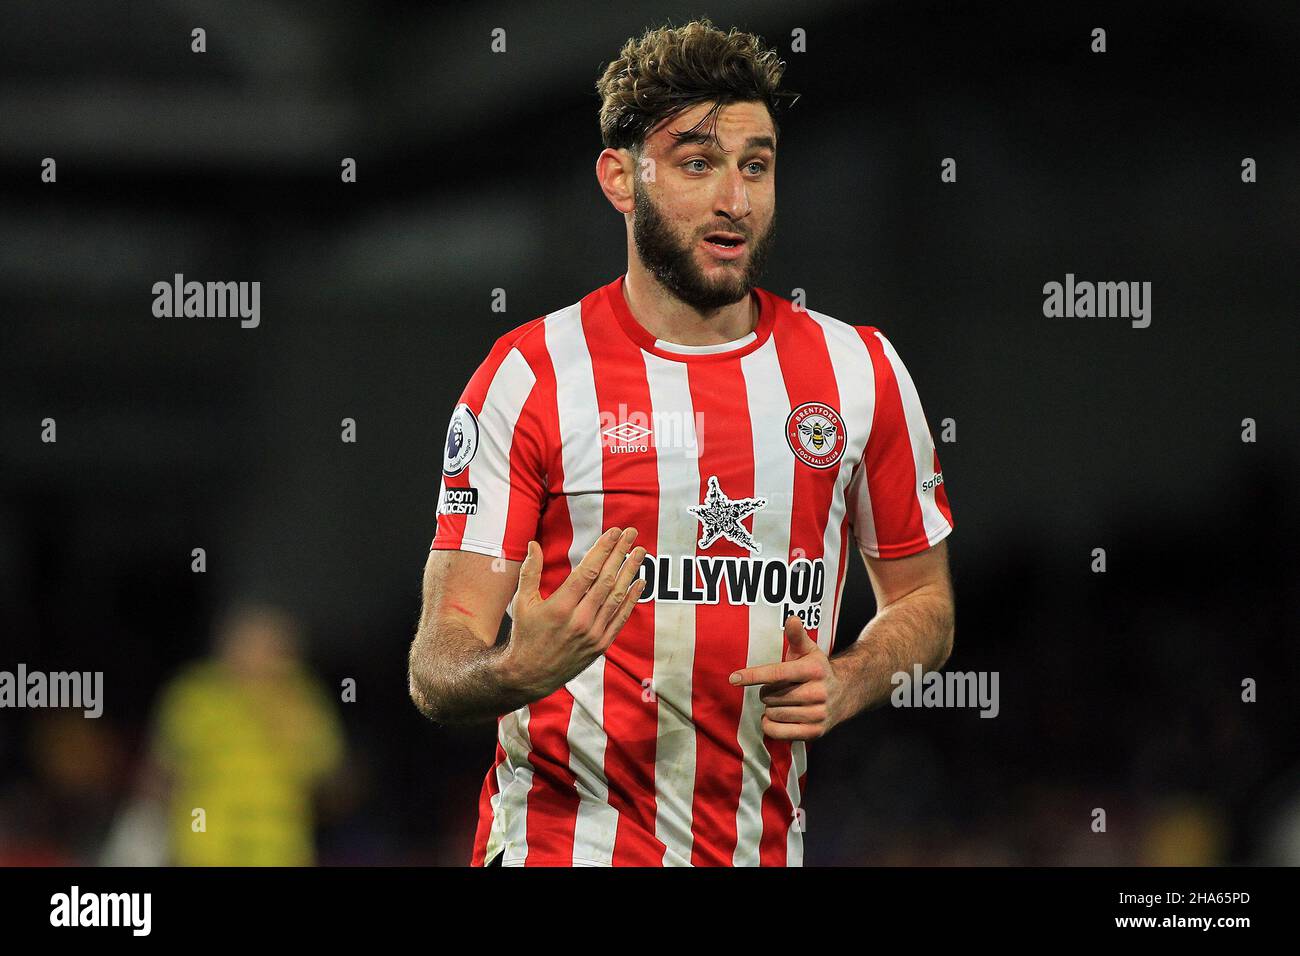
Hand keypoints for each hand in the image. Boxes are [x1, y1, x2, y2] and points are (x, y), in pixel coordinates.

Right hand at [503, 527, 645, 699]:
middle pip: (606, 580)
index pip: (588, 571)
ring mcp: (593, 634)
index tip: (615, 532)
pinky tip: (640, 582)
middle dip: (621, 553)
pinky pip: (621, 618)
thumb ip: (530, 571)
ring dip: (630, 572)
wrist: (530, 675)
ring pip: (617, 597)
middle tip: (632, 534)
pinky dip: (631, 599)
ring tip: (640, 552)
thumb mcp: (522, 602)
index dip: (603, 549)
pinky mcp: (601, 645)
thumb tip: (534, 544)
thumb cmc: (525, 636)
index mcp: (560, 606)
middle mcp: (580, 620)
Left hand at [729, 615, 844, 740]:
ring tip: (781, 702)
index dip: (753, 675)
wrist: (844, 694)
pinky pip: (778, 732)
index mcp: (814, 670)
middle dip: (767, 692)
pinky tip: (776, 717)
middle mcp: (818, 692)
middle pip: (770, 696)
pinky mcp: (815, 732)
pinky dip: (770, 725)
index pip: (776, 673)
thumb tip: (792, 618)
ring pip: (773, 713)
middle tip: (778, 688)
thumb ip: (797, 636)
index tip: (733, 678)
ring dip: (769, 708)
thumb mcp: (808, 650)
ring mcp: (818, 714)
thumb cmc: (816, 669)